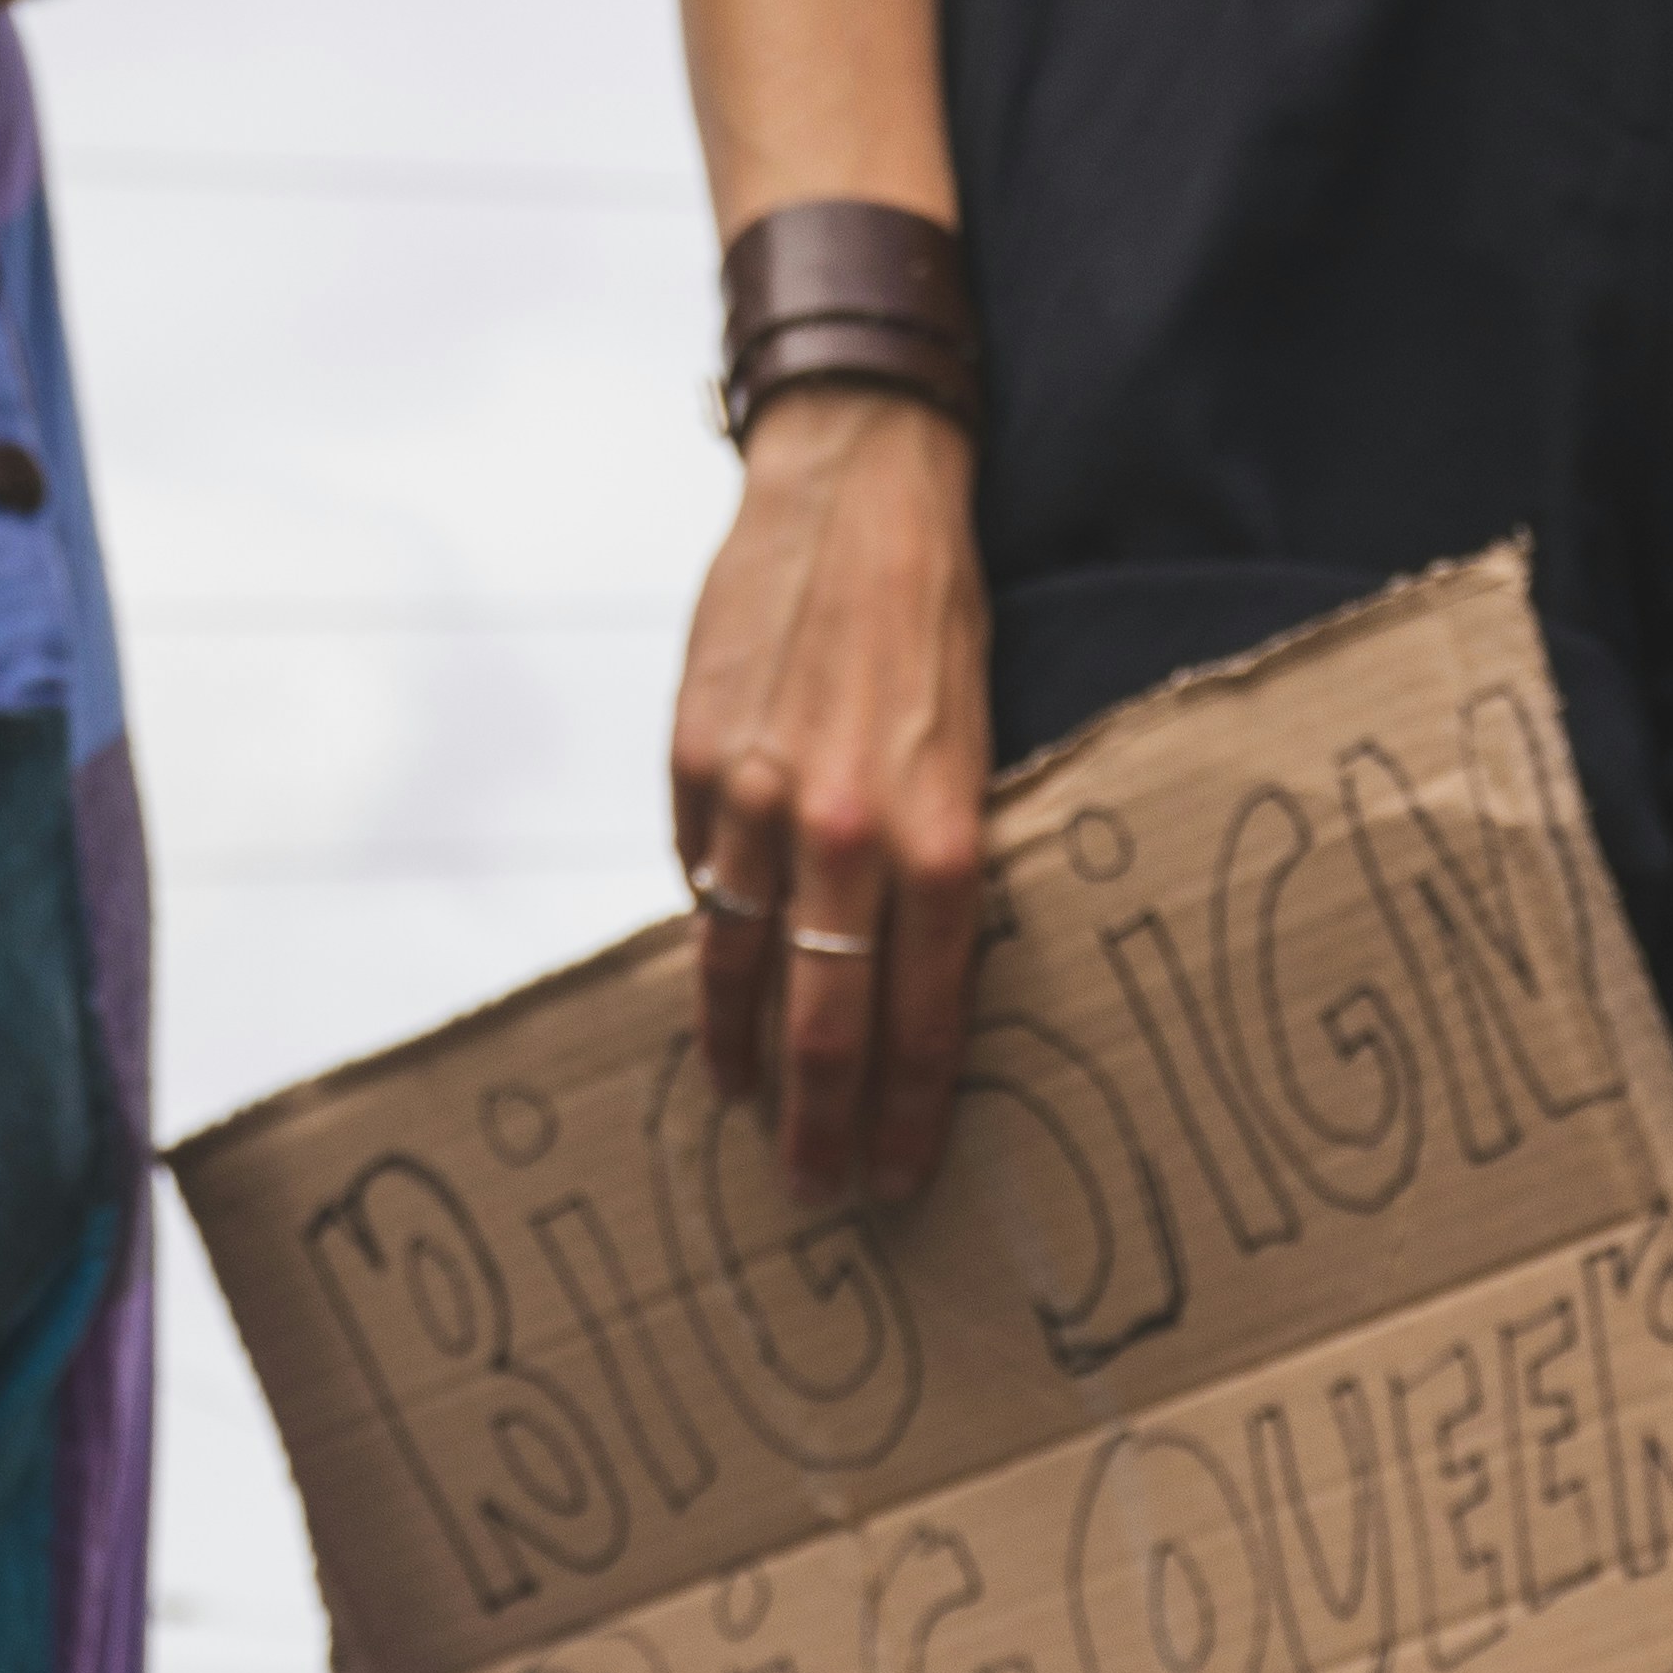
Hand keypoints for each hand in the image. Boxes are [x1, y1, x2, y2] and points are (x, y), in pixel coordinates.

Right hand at [674, 388, 992, 1212]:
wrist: (859, 482)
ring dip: (740, 1052)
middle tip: (815, 1190)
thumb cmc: (939, 623)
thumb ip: (938, 866)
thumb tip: (902, 974)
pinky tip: (716, 977)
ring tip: (742, 1107)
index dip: (906, 1111)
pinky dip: (707, 934)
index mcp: (937, 836)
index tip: (896, 1177)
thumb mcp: (979, 750)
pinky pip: (697, 878)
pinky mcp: (692, 756)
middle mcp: (844, 829)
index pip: (921, 1018)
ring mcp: (754, 794)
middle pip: (823, 1020)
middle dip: (820, 1121)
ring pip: (737, 964)